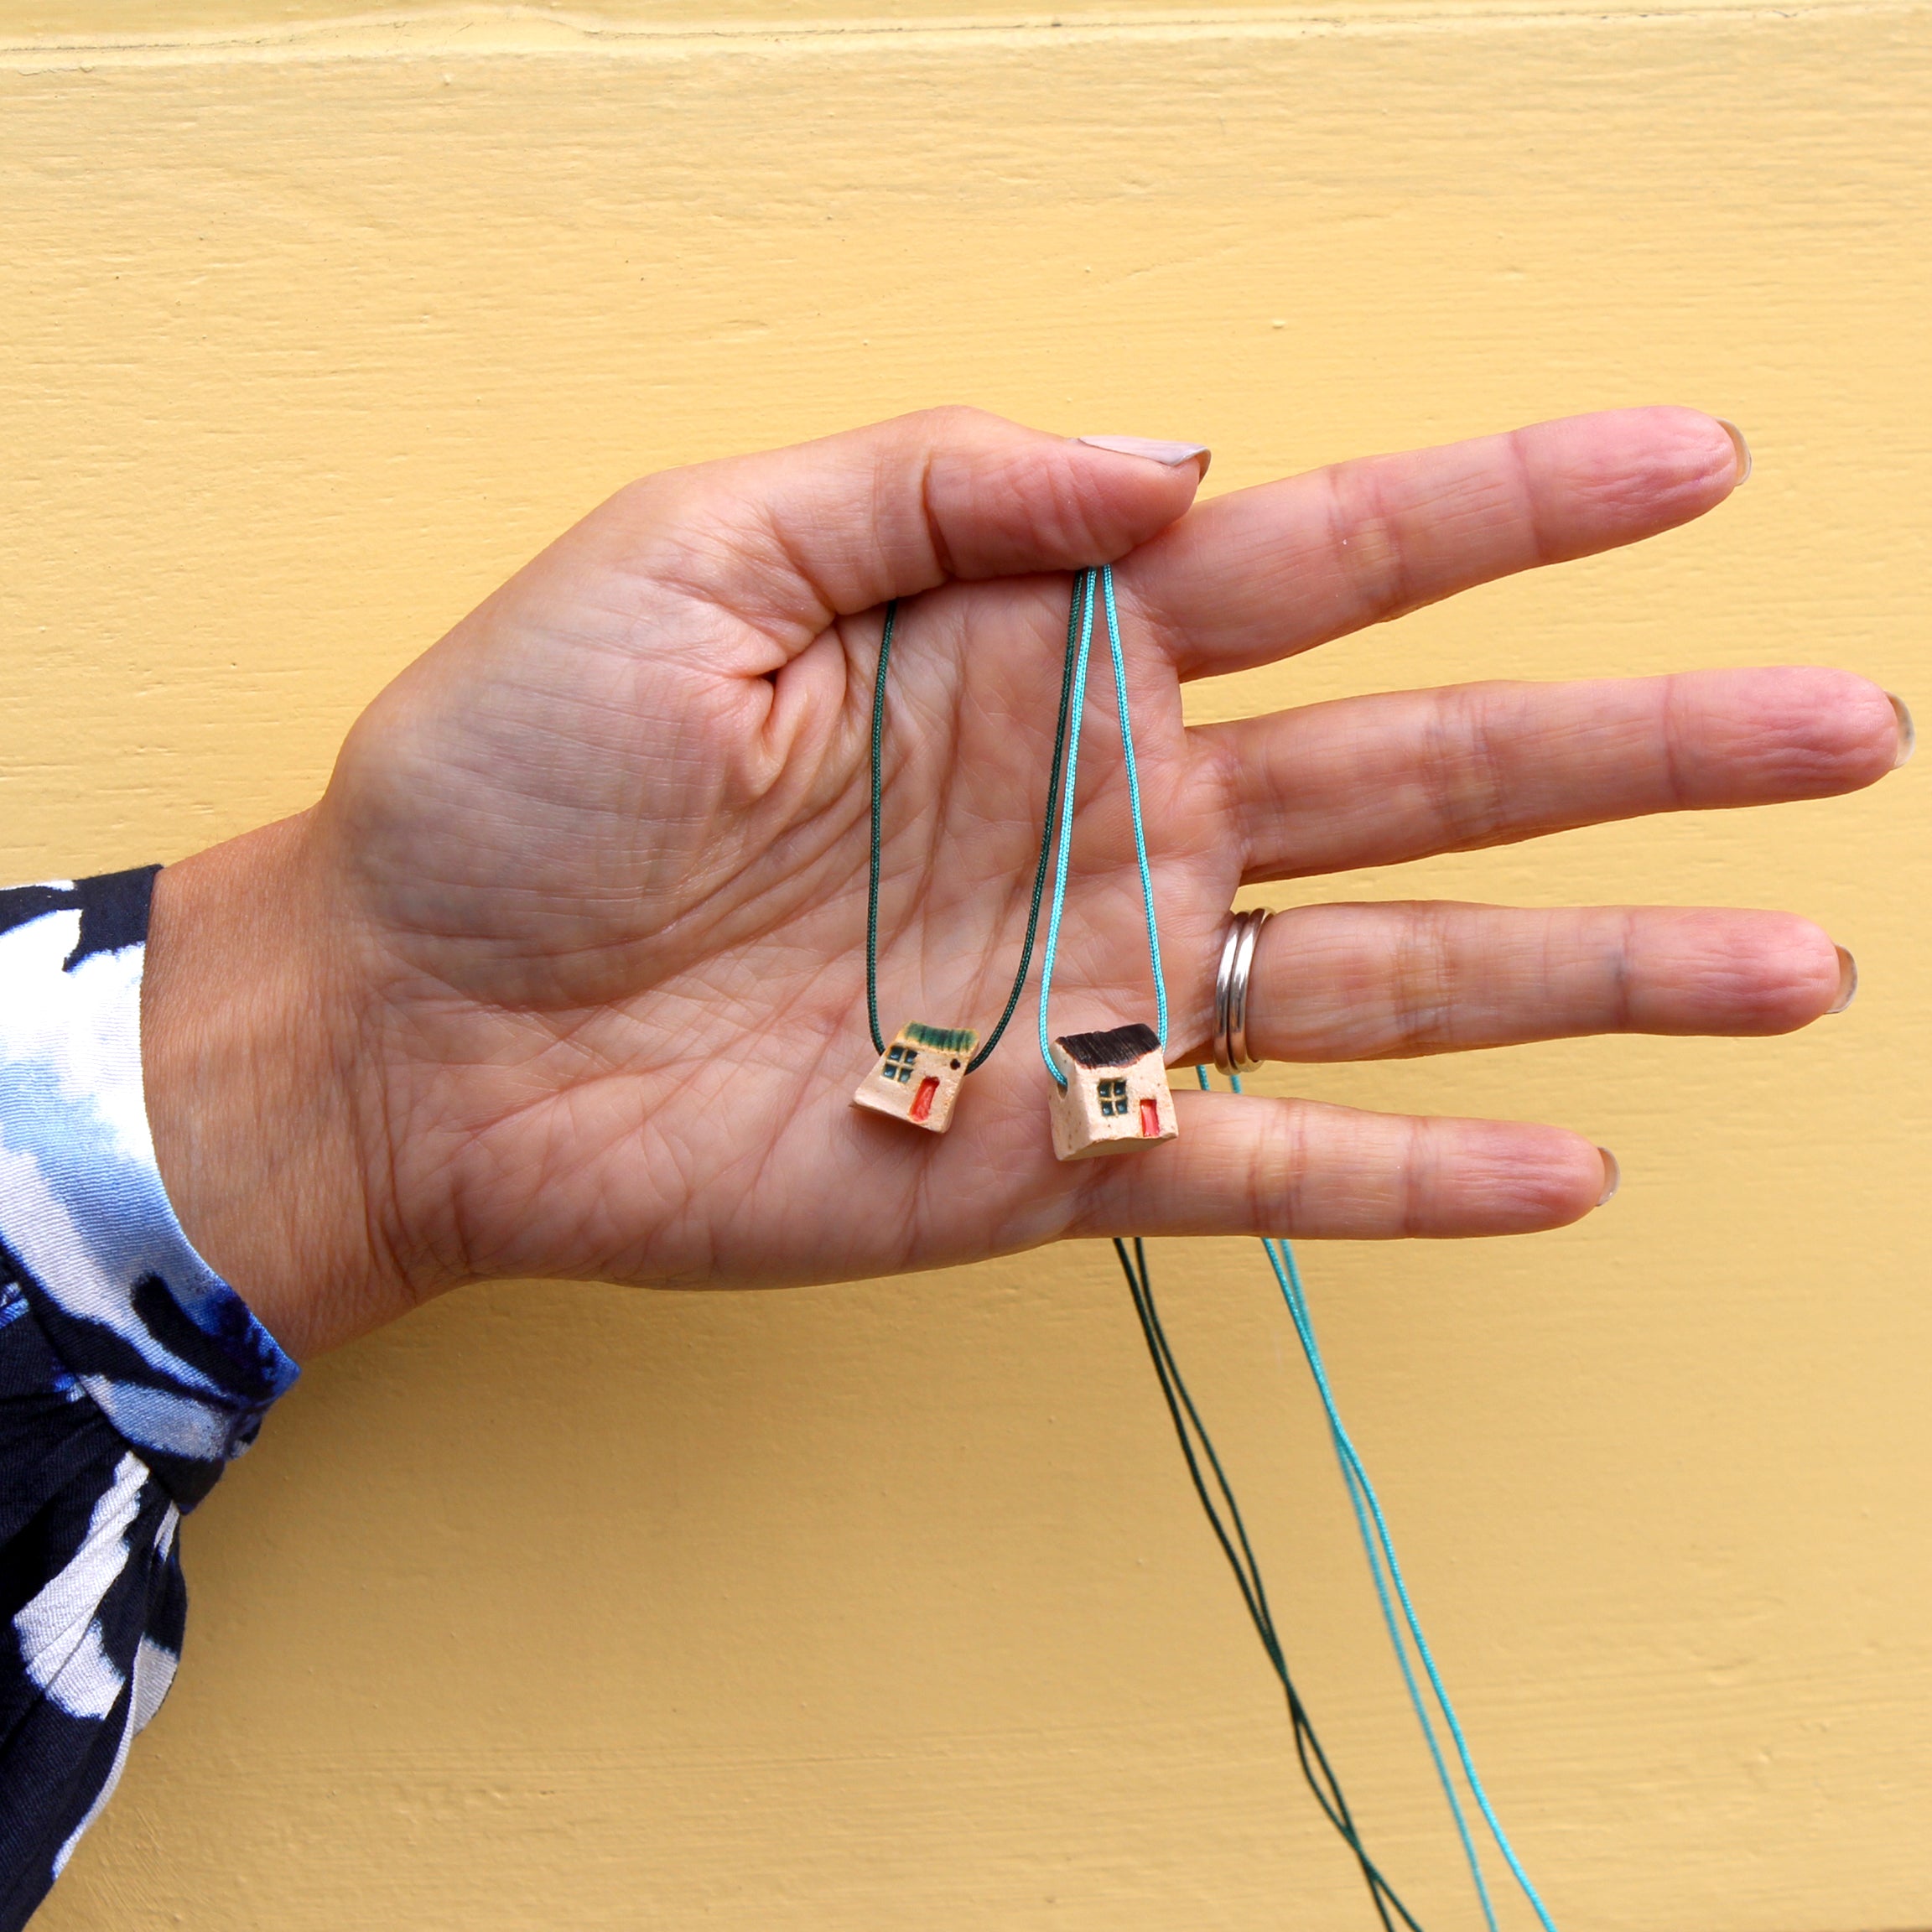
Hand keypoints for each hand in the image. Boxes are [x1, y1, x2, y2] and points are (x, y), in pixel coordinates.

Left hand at [140, 408, 1903, 1357]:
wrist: (413, 1017)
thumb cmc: (514, 766)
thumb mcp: (700, 548)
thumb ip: (943, 477)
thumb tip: (1179, 455)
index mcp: (1040, 647)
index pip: (1331, 560)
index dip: (1514, 509)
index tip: (1689, 464)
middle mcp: (1109, 813)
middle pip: (1428, 773)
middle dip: (1638, 750)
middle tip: (1839, 727)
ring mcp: (1092, 994)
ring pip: (1395, 979)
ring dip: (1594, 977)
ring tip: (1787, 963)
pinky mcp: (1041, 1159)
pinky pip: (1263, 1170)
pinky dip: (1411, 1179)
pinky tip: (1565, 1170)